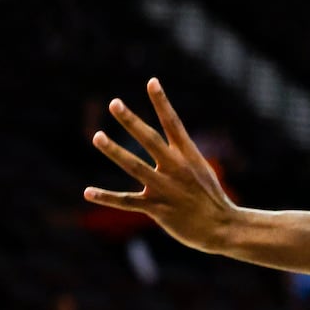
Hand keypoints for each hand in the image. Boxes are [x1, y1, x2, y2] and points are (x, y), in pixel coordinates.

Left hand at [83, 78, 238, 253]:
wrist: (222, 226)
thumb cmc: (210, 198)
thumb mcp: (201, 171)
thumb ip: (180, 157)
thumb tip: (164, 146)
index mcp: (189, 156)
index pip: (173, 123)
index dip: (162, 102)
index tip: (152, 82)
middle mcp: (177, 168)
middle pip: (150, 139)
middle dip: (131, 121)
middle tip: (114, 103)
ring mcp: (166, 188)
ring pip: (135, 166)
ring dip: (114, 150)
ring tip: (97, 136)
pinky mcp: (157, 209)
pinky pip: (127, 202)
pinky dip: (107, 197)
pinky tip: (88, 192)